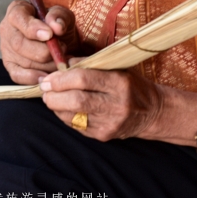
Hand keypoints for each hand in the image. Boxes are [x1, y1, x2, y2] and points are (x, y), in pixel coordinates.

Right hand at [0, 0, 76, 84]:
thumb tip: (56, 26)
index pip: (18, 17)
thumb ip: (59, 16)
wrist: (59, 40)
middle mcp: (7, 29)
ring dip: (45, 64)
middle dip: (43, 50)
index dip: (32, 28)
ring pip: (22, 61)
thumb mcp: (62, 15)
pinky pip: (18, 75)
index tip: (50, 34)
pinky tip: (47, 76)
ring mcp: (6, 49)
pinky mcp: (10, 65)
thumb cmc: (57, 25)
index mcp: (17, 10)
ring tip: (61, 61)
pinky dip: (33, 78)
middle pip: (19, 43)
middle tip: (63, 49)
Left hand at [39, 68, 163, 140]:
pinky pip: (76, 126)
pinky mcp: (104, 136)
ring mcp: (110, 123)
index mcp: (120, 82)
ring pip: (72, 116)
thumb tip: (63, 62)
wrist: (152, 112)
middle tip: (44, 88)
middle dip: (53, 94)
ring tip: (51, 97)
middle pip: (76, 100)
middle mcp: (116, 104)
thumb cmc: (131, 85)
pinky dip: (64, 116)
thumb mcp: (116, 67)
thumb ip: (89, 63)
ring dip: (55, 106)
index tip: (48, 77)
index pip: (83, 79)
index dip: (61, 78)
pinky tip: (63, 108)